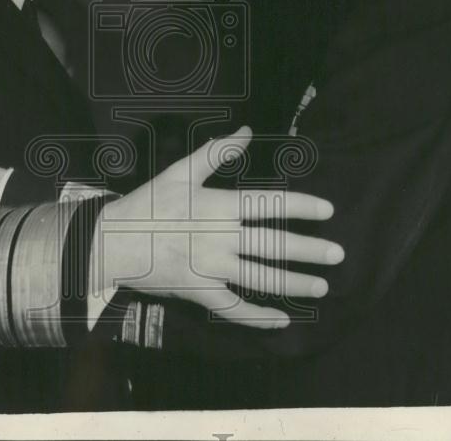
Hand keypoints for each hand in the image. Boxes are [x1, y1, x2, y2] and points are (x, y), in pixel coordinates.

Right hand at [92, 127, 343, 328]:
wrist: (112, 242)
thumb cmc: (147, 204)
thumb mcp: (179, 171)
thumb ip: (216, 151)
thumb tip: (247, 130)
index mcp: (218, 205)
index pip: (269, 204)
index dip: (301, 206)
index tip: (328, 211)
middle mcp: (220, 238)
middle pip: (273, 244)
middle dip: (309, 250)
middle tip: (338, 255)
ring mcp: (211, 269)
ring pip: (261, 278)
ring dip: (294, 284)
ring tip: (322, 286)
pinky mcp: (200, 293)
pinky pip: (234, 309)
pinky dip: (259, 317)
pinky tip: (282, 321)